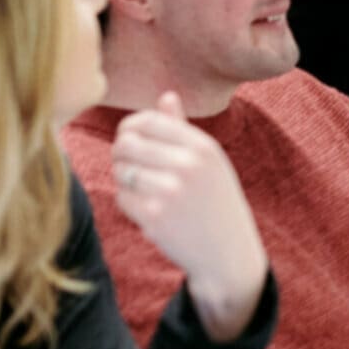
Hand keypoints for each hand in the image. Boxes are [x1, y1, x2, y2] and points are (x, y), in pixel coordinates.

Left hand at [111, 93, 269, 340]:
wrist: (227, 253)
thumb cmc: (215, 201)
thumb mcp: (209, 161)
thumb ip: (183, 129)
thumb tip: (166, 96)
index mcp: (203, 146)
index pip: (146, 121)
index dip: (130, 129)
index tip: (133, 142)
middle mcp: (188, 164)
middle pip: (126, 144)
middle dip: (122, 155)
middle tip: (134, 169)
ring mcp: (171, 191)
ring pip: (121, 172)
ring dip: (127, 182)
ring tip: (148, 192)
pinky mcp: (155, 217)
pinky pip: (122, 198)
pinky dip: (129, 204)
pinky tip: (150, 211)